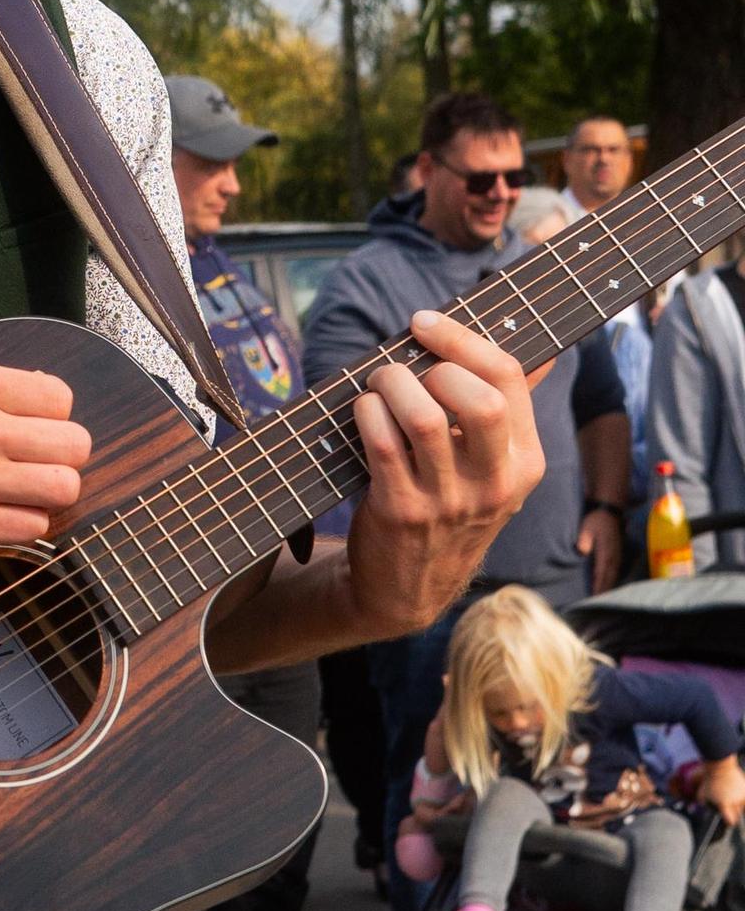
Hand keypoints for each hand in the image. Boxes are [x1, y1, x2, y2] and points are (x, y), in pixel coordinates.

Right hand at [0, 361, 92, 554]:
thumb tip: (36, 393)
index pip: (59, 398)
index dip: (52, 417)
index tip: (33, 430)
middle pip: (74, 445)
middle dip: (60, 457)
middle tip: (34, 466)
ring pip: (63, 489)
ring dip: (49, 494)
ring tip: (21, 494)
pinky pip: (32, 529)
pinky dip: (22, 526)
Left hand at [341, 312, 544, 642]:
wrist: (409, 588)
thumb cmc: (449, 508)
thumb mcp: (494, 468)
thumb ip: (511, 410)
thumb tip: (545, 354)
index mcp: (525, 462)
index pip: (509, 379)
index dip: (462, 339)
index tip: (425, 322)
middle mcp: (495, 483)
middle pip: (481, 400)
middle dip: (434, 365)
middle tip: (406, 367)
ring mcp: (449, 501)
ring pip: (425, 417)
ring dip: (392, 384)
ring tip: (379, 383)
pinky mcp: (402, 512)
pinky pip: (382, 444)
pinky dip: (367, 413)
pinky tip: (363, 410)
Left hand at [575, 507, 623, 594]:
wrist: (609, 509)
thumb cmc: (595, 519)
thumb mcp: (587, 527)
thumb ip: (584, 540)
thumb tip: (582, 552)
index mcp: (606, 551)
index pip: (602, 573)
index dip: (598, 586)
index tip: (593, 598)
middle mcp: (613, 556)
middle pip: (609, 578)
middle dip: (603, 591)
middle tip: (596, 605)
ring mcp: (617, 555)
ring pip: (613, 576)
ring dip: (608, 587)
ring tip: (602, 600)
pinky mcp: (616, 554)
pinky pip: (614, 571)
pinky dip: (610, 580)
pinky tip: (606, 587)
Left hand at [698, 755, 744, 827]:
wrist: (720, 766)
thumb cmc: (709, 781)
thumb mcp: (701, 795)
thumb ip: (702, 805)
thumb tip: (700, 811)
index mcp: (724, 805)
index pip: (731, 821)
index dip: (728, 822)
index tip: (727, 821)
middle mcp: (735, 801)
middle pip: (737, 815)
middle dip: (732, 814)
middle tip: (727, 811)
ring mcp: (742, 795)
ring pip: (742, 807)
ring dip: (737, 806)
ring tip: (730, 800)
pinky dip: (742, 799)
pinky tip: (736, 797)